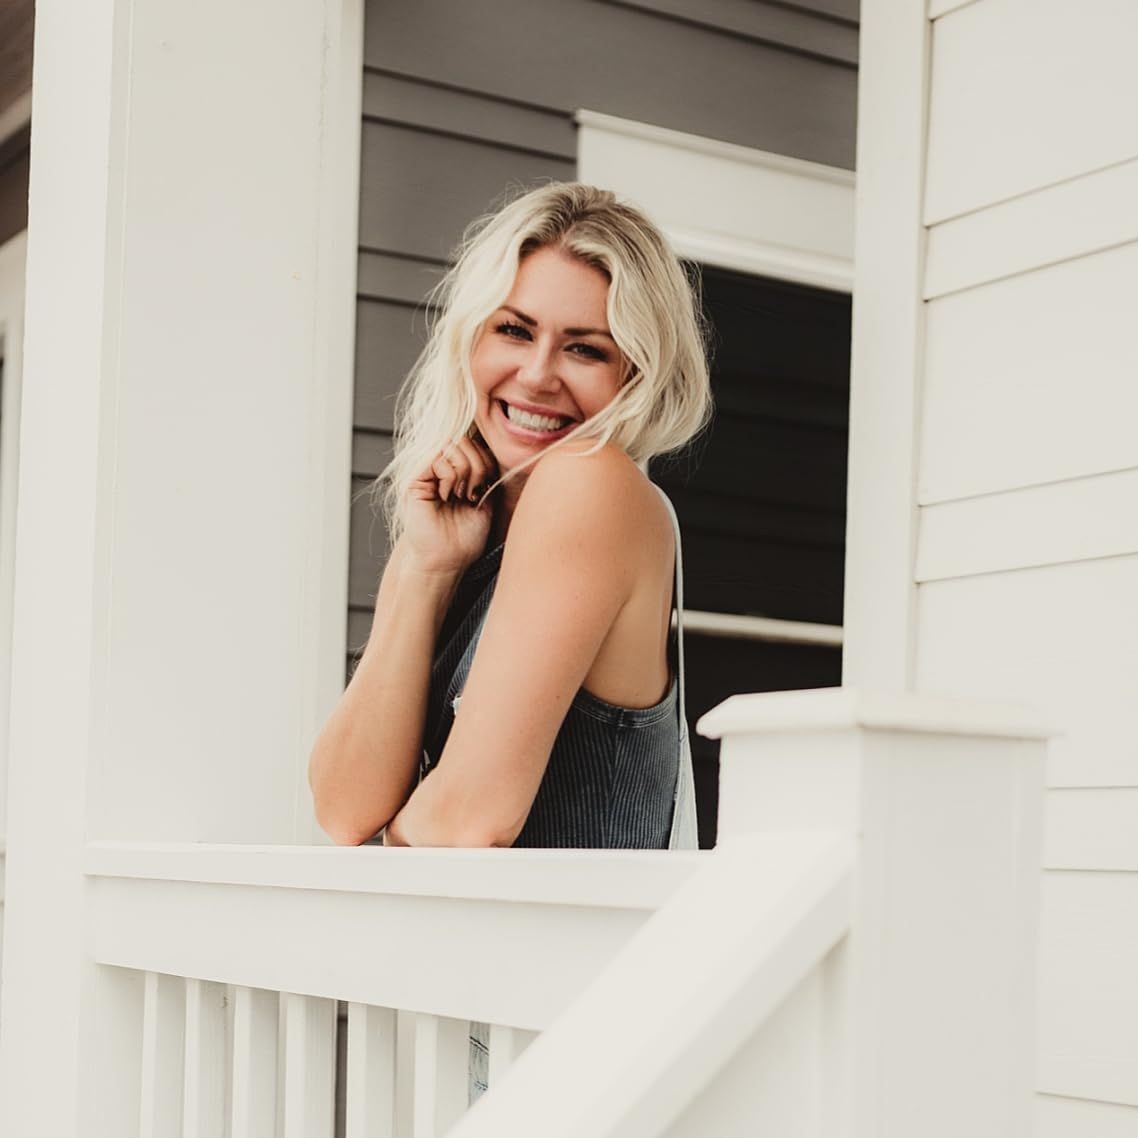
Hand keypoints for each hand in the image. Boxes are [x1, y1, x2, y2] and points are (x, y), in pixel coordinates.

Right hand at [401, 434, 498, 576]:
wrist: (446, 561)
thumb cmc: (466, 537)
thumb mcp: (486, 499)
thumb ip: (488, 472)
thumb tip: (496, 445)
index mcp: (458, 471)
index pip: (476, 444)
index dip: (487, 460)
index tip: (486, 487)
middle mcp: (441, 468)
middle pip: (466, 439)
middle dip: (478, 465)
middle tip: (473, 492)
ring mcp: (427, 472)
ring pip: (453, 445)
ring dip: (465, 470)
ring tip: (461, 494)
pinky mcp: (415, 479)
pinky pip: (438, 458)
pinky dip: (450, 476)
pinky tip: (447, 495)